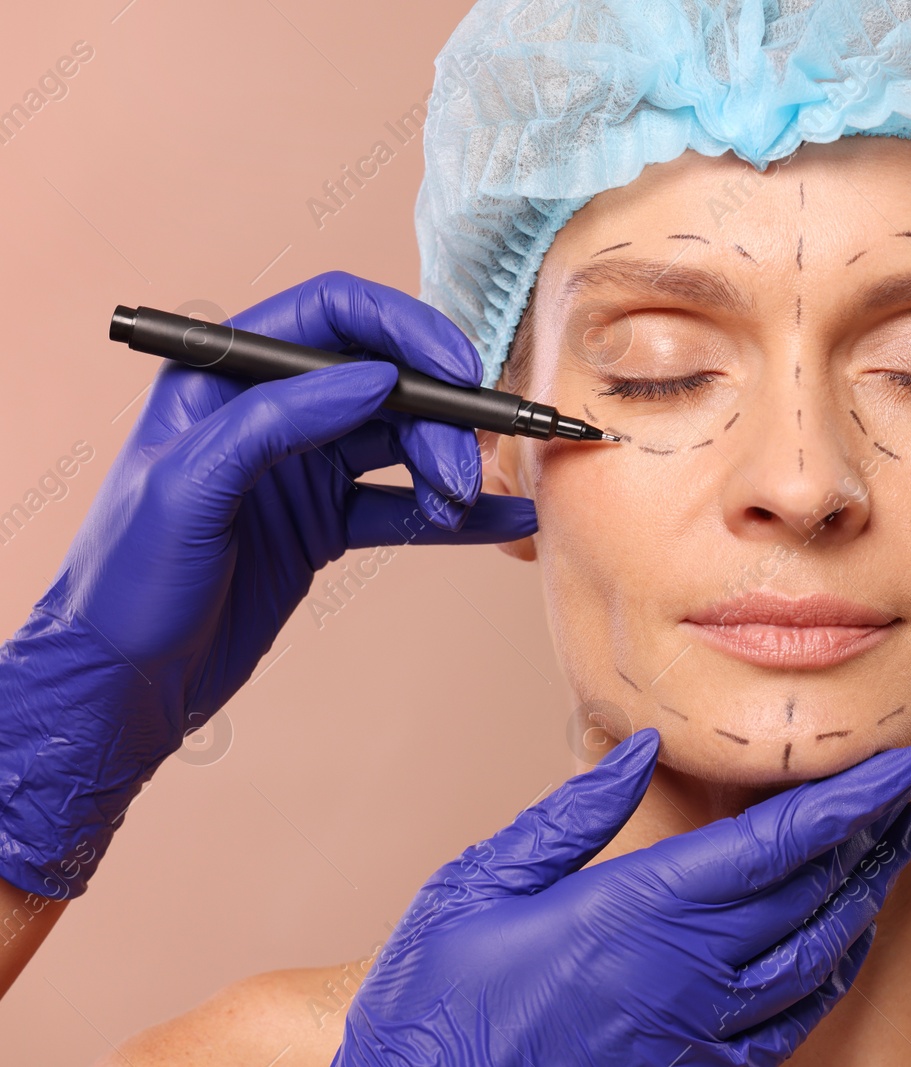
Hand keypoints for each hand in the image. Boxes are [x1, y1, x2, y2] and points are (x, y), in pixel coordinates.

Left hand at [0, 271, 535, 898]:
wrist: (122, 684)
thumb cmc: (127, 582)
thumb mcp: (190, 486)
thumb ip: (278, 420)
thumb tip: (374, 378)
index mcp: (222, 377)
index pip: (331, 316)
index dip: (404, 330)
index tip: (459, 368)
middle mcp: (268, 412)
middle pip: (382, 384)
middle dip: (437, 419)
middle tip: (463, 468)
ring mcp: (299, 469)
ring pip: (400, 444)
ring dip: (447, 467)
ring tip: (466, 503)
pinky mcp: (322, 524)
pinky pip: (401, 505)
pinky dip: (452, 515)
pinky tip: (501, 519)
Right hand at [334, 732, 910, 1066]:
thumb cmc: (437, 999)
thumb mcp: (482, 884)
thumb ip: (573, 814)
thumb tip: (647, 748)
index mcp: (637, 913)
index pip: (777, 844)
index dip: (849, 801)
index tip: (901, 763)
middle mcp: (685, 974)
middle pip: (812, 895)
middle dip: (871, 840)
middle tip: (905, 792)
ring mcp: (695, 1032)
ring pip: (815, 960)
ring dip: (862, 900)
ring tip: (889, 852)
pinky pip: (789, 1026)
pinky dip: (830, 976)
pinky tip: (841, 948)